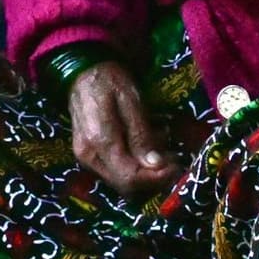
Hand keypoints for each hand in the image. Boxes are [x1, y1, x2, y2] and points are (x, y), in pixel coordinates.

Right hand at [67, 61, 179, 197]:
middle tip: (173, 158)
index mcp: (100, 141)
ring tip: (163, 149)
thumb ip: (141, 134)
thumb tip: (156, 165)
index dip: (156, 178)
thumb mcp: (131, 101)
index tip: (177, 166)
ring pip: (121, 181)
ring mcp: (85, 158)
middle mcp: (88, 156)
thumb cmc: (109, 80)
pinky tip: (146, 147)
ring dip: (146, 172)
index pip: (130, 177)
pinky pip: (115, 171)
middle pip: (125, 185)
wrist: (82, 73)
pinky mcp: (88, 156)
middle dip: (153, 178)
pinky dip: (135, 166)